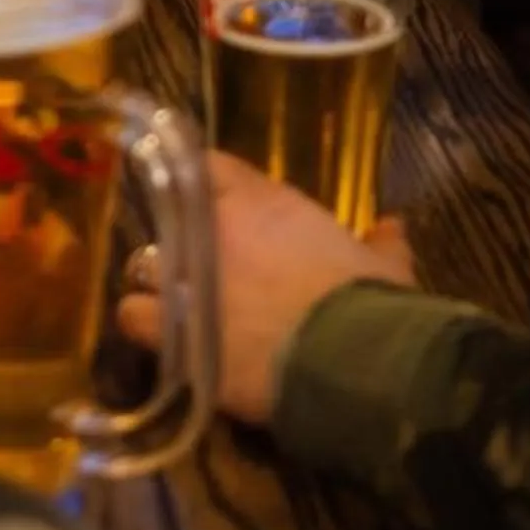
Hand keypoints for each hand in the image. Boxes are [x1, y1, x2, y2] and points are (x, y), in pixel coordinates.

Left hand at [113, 155, 417, 424]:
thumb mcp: (385, 268)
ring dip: (158, 284)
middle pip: (168, 218)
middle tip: (203, 264)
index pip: (207, 166)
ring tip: (177, 304)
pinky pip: (135, 318)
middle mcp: (214, 233)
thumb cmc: (372, 304)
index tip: (212, 200)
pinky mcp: (177, 333)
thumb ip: (382, 243)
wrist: (354, 363)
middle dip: (182, 240)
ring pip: (143, 266)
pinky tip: (165, 339)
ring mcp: (189, 281)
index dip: (205, 184)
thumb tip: (394, 226)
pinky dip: (145, 325)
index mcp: (262, 205)